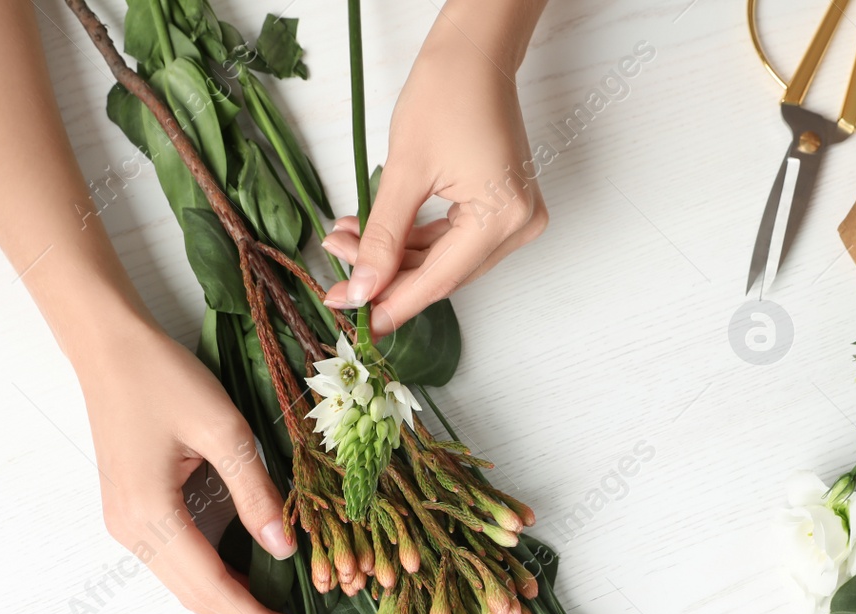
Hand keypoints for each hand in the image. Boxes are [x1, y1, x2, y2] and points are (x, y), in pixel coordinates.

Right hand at [72, 319, 307, 613]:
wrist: (108, 347)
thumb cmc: (162, 377)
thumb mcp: (224, 428)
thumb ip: (256, 491)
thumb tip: (285, 548)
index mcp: (150, 514)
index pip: (212, 587)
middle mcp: (132, 531)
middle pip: (197, 595)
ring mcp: (129, 524)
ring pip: (187, 582)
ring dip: (233, 602)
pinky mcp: (135, 511)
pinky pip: (181, 558)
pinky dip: (217, 575)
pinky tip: (252, 578)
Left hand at [322, 7, 547, 334]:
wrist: (474, 52)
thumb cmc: (447, 92)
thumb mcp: (404, 171)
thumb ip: (382, 238)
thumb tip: (362, 288)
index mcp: (501, 218)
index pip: (438, 280)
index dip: (393, 303)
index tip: (356, 319)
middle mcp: (518, 226)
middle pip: (442, 274)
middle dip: (387, 276)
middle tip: (338, 280)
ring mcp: (515, 218)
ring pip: (445, 260)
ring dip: (396, 258)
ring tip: (345, 243)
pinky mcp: (504, 208)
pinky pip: (455, 241)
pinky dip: (415, 241)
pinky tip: (373, 236)